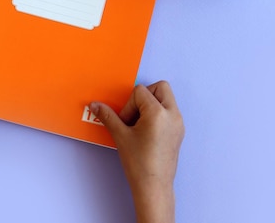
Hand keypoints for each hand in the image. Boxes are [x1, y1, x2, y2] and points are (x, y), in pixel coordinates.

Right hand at [90, 81, 184, 222]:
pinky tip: (147, 132)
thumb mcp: (120, 136)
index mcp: (158, 113)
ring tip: (140, 125)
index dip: (129, 105)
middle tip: (134, 114)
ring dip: (151, 105)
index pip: (141, 91)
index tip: (126, 122)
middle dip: (144, 96)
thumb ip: (108, 116)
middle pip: (160, 87)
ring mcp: (178, 123)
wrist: (153, 186)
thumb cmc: (139, 163)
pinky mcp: (179, 131)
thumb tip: (95, 105)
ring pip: (166, 98)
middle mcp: (172, 114)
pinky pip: (170, 111)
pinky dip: (158, 114)